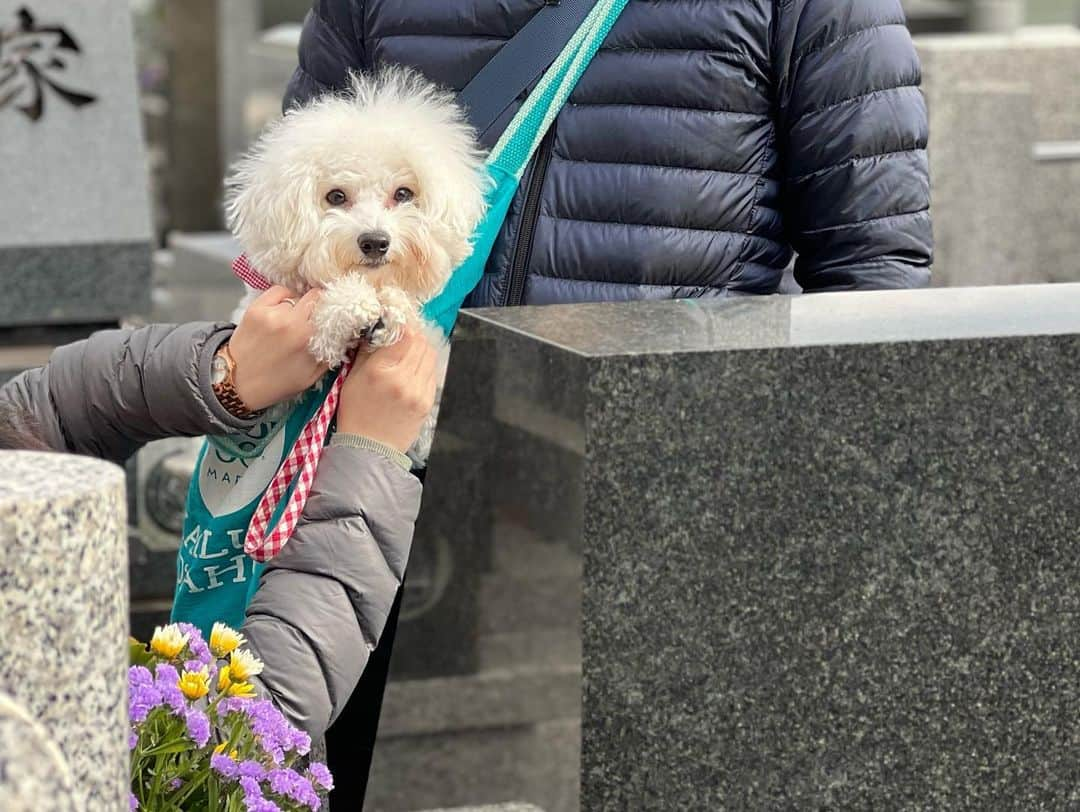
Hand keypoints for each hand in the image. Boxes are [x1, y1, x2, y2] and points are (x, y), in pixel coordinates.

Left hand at [229, 286, 328, 410]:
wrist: (238, 383)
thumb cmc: (277, 382)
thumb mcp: (312, 376)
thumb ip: (331, 353)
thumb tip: (346, 334)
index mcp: (309, 339)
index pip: (332, 308)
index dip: (335, 309)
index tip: (336, 314)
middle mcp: (292, 322)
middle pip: (316, 296)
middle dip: (319, 304)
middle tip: (316, 314)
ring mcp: (272, 313)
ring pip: (297, 295)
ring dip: (300, 304)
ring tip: (294, 319)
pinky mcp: (256, 308)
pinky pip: (279, 291)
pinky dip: (283, 297)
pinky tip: (281, 311)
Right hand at [336, 325, 437, 451]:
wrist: (370, 448)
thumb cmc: (356, 412)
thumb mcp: (352, 378)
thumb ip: (368, 350)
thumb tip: (380, 327)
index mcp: (381, 371)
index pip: (403, 334)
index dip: (401, 323)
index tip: (395, 322)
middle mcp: (403, 379)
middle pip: (420, 342)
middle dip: (412, 333)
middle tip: (402, 333)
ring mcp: (419, 391)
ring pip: (430, 355)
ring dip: (420, 347)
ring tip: (408, 350)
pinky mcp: (428, 401)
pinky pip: (432, 372)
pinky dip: (424, 364)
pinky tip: (413, 368)